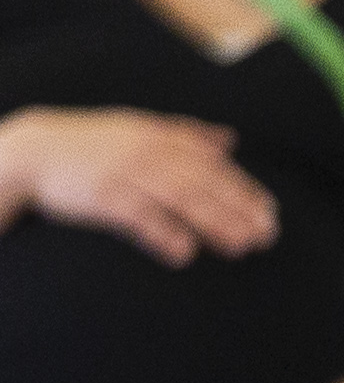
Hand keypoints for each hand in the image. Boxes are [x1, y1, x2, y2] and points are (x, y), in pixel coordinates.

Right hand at [0, 110, 281, 266]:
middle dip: (239, 209)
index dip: (244, 188)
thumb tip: (230, 140)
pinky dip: (162, 233)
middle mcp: (149, 152)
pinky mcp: (103, 195)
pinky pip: (138, 216)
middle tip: (268, 235)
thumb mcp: (141, 128)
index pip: (213, 164)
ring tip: (241, 246)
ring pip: (180, 198)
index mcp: (161, 136)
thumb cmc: (93, 142)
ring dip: (214, 222)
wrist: (35, 149)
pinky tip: (185, 254)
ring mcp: (126, 173)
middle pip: (204, 183)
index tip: (270, 211)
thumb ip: (187, 135)